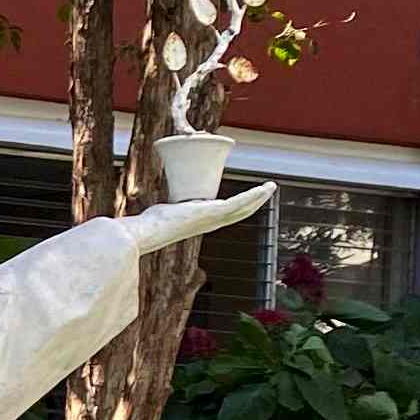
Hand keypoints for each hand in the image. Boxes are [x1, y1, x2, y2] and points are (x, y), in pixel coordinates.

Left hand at [117, 183, 273, 256]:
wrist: (147, 232)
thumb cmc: (151, 224)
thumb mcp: (165, 212)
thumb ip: (171, 209)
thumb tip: (166, 206)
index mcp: (204, 221)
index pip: (228, 213)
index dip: (242, 205)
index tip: (251, 196)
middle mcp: (212, 223)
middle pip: (242, 212)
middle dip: (256, 201)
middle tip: (268, 189)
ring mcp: (214, 219)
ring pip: (244, 208)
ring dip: (260, 197)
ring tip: (271, 186)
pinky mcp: (213, 213)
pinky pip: (239, 203)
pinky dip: (254, 196)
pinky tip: (265, 189)